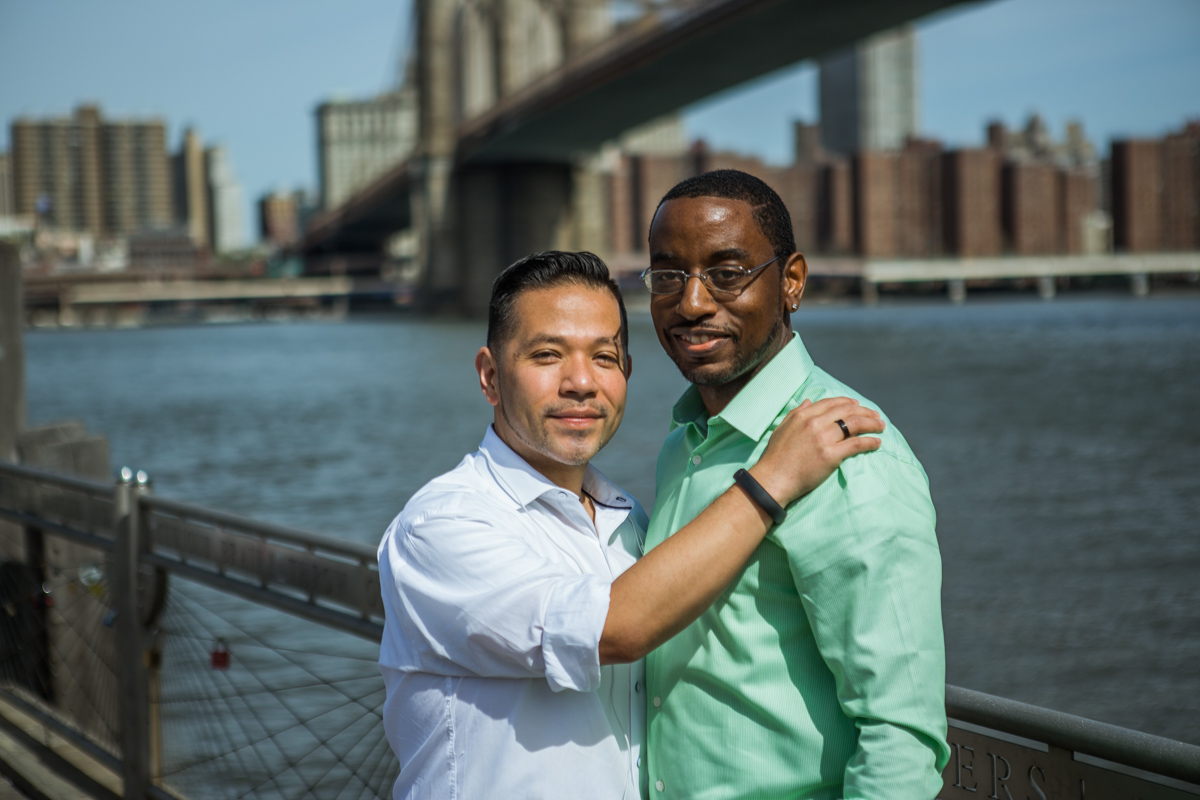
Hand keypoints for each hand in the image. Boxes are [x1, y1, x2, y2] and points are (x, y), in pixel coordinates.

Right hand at [748, 397, 883, 506]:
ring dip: (871, 424)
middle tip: (876, 416)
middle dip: (865, 412)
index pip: (832, 403)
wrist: (773, 479)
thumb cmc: (776, 457)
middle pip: (847, 411)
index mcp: (803, 416)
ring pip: (854, 425)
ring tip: (881, 426)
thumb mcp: (782, 428)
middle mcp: (815, 424)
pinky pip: (856, 445)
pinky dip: (869, 442)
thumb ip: (796, 413)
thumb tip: (809, 401)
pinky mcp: (830, 456)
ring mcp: (823, 439)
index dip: (848, 403)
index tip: (858, 405)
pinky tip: (877, 443)